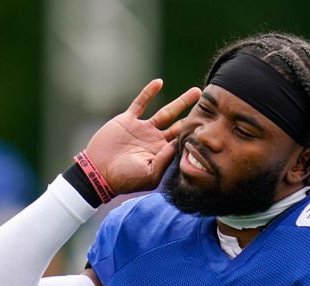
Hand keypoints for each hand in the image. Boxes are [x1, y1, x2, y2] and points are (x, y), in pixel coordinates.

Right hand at [85, 79, 201, 194]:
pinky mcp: (128, 120)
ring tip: (197, 91)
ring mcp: (142, 129)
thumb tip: (177, 145)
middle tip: (212, 106)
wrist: (98, 172)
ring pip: (166, 112)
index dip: (196, 134)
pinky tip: (159, 83)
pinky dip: (149, 93)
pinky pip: (140, 103)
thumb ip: (164, 160)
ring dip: (181, 102)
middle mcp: (155, 140)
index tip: (212, 125)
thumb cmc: (123, 179)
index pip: (182, 141)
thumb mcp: (148, 174)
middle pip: (180, 125)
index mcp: (161, 153)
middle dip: (195, 116)